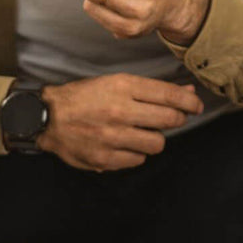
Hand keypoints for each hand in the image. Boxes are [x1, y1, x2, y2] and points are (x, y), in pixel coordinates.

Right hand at [39, 74, 203, 171]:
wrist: (47, 117)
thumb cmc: (83, 97)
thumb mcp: (116, 83)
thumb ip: (152, 90)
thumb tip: (187, 92)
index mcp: (123, 86)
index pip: (170, 95)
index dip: (190, 101)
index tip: (195, 105)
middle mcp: (120, 110)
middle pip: (170, 119)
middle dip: (177, 119)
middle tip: (172, 118)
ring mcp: (113, 136)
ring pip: (157, 143)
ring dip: (154, 138)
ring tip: (142, 132)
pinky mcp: (105, 157)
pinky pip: (138, 159)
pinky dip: (136, 153)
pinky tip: (125, 144)